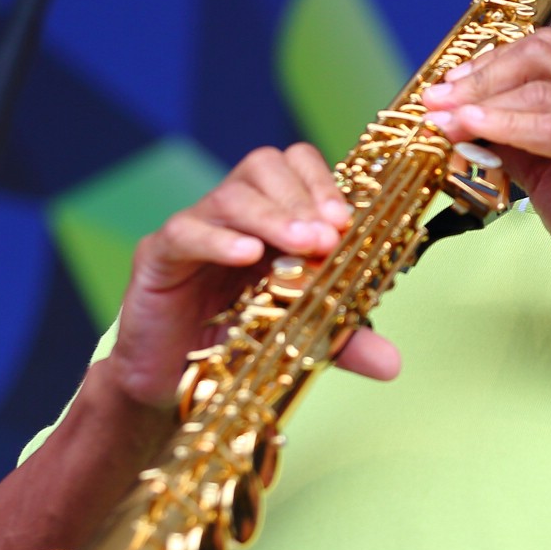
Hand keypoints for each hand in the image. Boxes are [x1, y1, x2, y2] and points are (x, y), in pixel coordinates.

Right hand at [107, 143, 400, 408]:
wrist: (168, 383)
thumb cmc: (233, 345)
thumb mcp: (298, 340)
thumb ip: (342, 342)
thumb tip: (393, 365)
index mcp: (271, 219)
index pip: (297, 167)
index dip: (323, 184)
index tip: (347, 222)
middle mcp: (233, 214)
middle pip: (264, 166)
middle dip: (302, 196)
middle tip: (329, 236)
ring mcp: (193, 228)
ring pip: (230, 194)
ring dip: (271, 216)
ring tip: (301, 245)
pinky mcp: (157, 254)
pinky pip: (185, 231)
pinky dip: (218, 239)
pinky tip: (246, 255)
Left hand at [419, 28, 550, 312]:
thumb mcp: (543, 174)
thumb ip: (513, 142)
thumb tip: (463, 120)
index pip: (542, 52)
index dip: (490, 61)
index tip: (450, 84)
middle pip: (539, 56)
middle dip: (480, 74)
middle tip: (437, 99)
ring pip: (539, 89)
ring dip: (480, 101)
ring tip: (441, 118)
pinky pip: (549, 128)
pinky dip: (503, 125)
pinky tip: (470, 130)